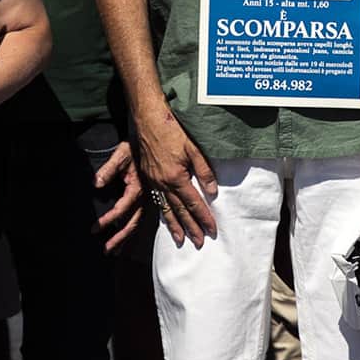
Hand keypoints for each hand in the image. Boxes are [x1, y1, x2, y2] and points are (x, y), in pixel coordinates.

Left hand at [92, 140, 144, 252]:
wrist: (151, 141)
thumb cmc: (134, 147)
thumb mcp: (120, 154)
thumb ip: (108, 170)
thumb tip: (96, 183)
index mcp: (137, 188)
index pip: (121, 209)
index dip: (107, 220)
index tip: (94, 229)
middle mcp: (145, 197)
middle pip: (132, 223)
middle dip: (119, 238)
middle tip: (107, 250)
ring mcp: (148, 199)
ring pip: (138, 223)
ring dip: (127, 238)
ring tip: (115, 251)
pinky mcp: (149, 199)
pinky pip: (142, 218)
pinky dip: (135, 230)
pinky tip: (128, 240)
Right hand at [133, 101, 218, 246]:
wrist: (147, 117)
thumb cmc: (172, 129)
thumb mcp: (193, 148)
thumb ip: (204, 171)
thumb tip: (213, 191)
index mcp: (176, 177)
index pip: (194, 203)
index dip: (204, 218)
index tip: (212, 230)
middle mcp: (163, 183)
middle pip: (179, 211)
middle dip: (190, 228)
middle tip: (199, 242)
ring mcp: (153, 180)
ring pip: (165, 208)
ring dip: (175, 225)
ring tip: (182, 239)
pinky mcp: (147, 176)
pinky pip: (155, 200)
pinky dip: (162, 212)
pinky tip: (166, 218)